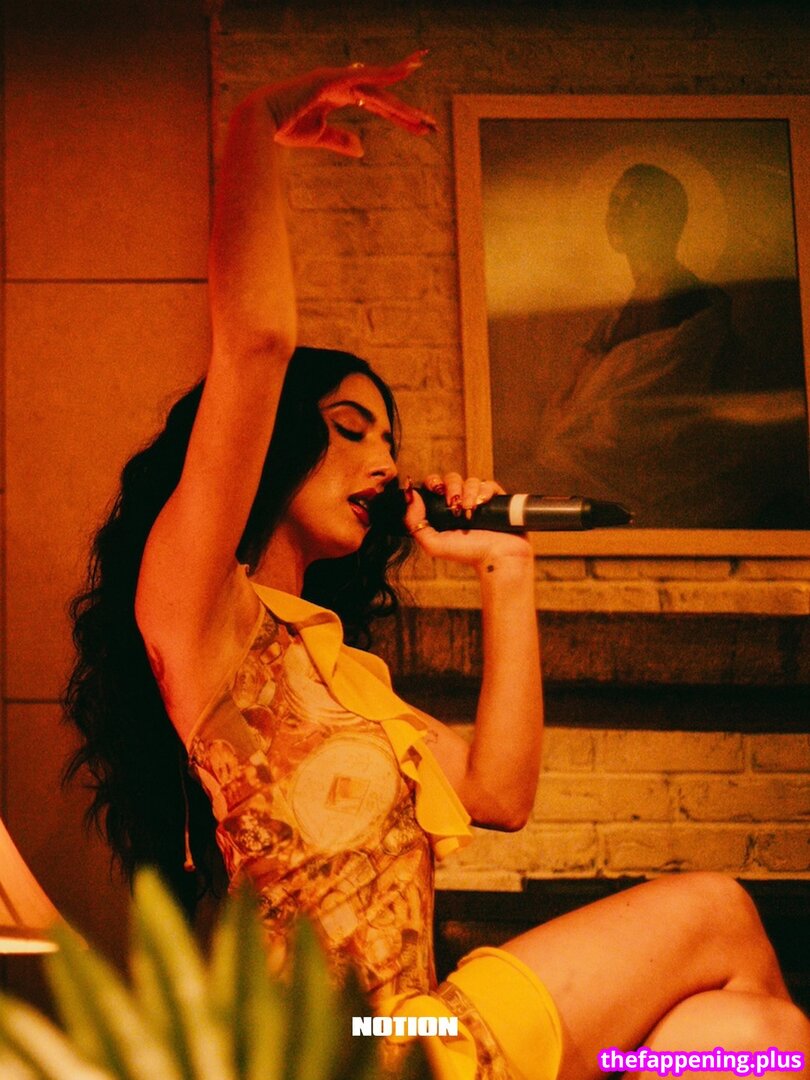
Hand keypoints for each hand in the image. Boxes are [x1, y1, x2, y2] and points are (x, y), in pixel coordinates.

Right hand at [260, 51, 435, 157]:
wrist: (259, 121)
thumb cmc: (284, 127)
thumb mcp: (319, 137)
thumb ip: (341, 140)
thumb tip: (362, 149)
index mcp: (338, 95)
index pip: (376, 105)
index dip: (399, 116)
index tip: (421, 127)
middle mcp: (341, 83)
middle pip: (382, 98)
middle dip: (407, 113)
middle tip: (432, 127)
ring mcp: (337, 78)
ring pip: (378, 91)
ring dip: (402, 105)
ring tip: (426, 115)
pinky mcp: (331, 79)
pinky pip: (364, 78)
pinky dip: (385, 74)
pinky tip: (405, 72)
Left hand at [404, 472, 532, 569]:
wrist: (497, 558)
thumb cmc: (467, 554)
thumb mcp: (434, 544)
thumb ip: (415, 523)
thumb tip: (410, 496)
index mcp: (444, 511)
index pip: (435, 485)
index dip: (433, 482)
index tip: (436, 490)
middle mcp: (462, 503)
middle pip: (452, 479)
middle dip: (452, 487)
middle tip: (455, 504)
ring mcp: (480, 500)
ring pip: (471, 481)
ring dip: (469, 493)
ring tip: (471, 511)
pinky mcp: (498, 499)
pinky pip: (489, 484)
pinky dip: (484, 490)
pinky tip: (483, 503)